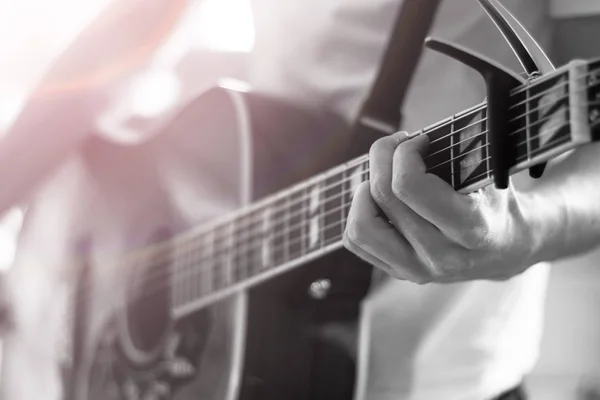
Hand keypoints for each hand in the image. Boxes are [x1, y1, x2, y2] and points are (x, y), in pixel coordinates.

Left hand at [343, 131, 546, 283]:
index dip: (404, 152)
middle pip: (383, 196)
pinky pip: (356, 242)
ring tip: (382, 176)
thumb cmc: (495, 203)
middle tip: (397, 145)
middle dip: (383, 156)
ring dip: (363, 191)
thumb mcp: (493, 174)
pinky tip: (378, 199)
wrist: (506, 250)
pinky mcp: (399, 273)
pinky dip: (359, 213)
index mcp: (469, 227)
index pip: (409, 185)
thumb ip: (462, 152)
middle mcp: (440, 255)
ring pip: (360, 227)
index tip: (419, 140)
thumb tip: (413, 135)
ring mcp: (417, 270)